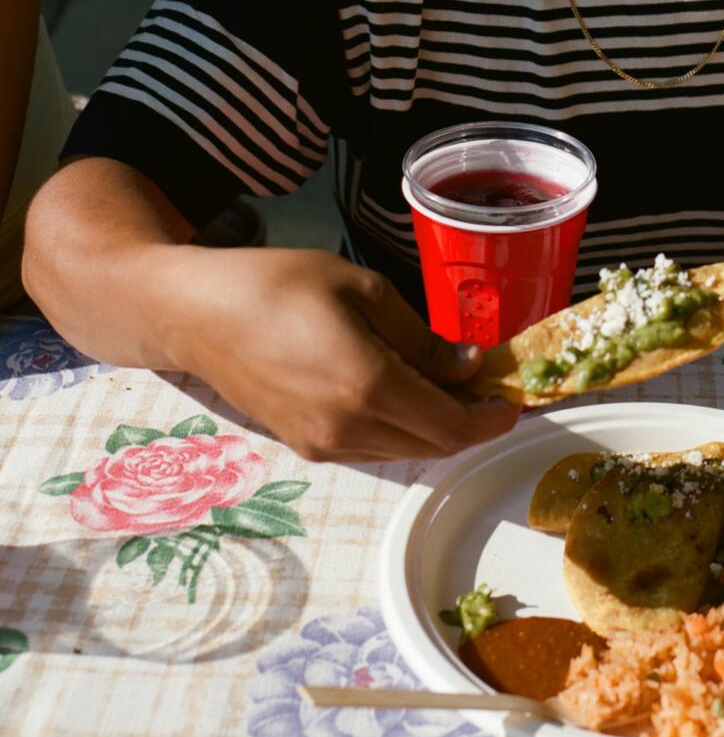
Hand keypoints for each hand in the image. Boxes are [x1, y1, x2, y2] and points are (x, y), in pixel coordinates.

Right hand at [175, 246, 519, 461]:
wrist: (198, 314)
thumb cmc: (280, 285)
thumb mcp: (363, 290)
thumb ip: (420, 336)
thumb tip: (467, 365)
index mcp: (368, 386)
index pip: (451, 426)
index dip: (490, 419)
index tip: (510, 399)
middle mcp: (347, 428)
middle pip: (433, 446)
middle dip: (469, 422)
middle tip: (486, 386)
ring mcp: (323, 444)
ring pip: (404, 451)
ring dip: (436, 427)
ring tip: (450, 384)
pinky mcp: (305, 446)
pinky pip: (372, 448)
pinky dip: (401, 428)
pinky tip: (405, 391)